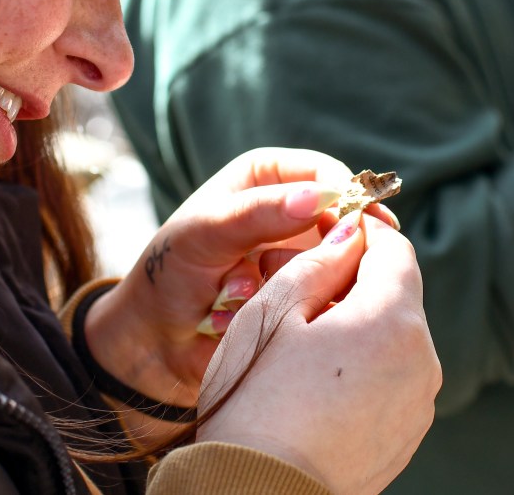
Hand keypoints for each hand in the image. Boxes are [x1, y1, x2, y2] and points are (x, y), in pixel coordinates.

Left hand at [84, 148, 396, 413]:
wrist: (156, 339)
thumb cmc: (171, 273)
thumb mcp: (205, 234)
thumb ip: (258, 214)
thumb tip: (320, 198)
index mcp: (267, 177)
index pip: (328, 175)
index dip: (349, 200)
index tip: (358, 230)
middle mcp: (290, 215)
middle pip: (345, 225)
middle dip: (315, 255)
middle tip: (274, 273)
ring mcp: (299, 260)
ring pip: (335, 268)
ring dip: (288, 287)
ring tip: (234, 296)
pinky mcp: (302, 299)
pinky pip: (323, 304)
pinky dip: (289, 313)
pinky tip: (243, 319)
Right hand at [197, 214, 440, 493]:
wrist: (258, 492)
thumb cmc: (256, 399)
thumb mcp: (272, 312)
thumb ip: (316, 263)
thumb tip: (348, 235)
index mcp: (392, 321)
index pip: (395, 249)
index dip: (360, 230)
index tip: (325, 226)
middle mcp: (421, 361)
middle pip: (395, 294)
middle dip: (350, 279)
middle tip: (293, 282)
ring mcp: (417, 404)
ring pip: (391, 338)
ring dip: (353, 324)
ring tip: (295, 338)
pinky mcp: (404, 436)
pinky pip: (388, 380)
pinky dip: (358, 367)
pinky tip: (310, 381)